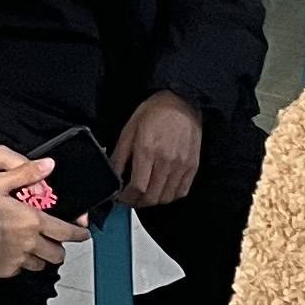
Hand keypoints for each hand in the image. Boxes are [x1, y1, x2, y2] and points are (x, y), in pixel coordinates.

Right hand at [0, 155, 86, 278]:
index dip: (78, 234)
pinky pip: (20, 270)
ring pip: (40, 265)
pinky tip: (14, 255)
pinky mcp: (4, 269)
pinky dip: (21, 264)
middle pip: (56, 254)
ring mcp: (17, 258)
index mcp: (33, 221)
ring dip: (41, 258)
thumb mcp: (0, 181)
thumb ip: (26, 173)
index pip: (66, 232)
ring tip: (35, 251)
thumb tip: (48, 165)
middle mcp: (30, 243)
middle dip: (59, 249)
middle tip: (57, 244)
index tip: (83, 234)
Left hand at [112, 91, 203, 209]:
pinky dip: (169, 196)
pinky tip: (161, 189)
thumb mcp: (128, 130)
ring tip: (145, 194)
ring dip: (153, 201)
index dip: (126, 198)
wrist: (182, 102)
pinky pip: (181, 192)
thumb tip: (112, 176)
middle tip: (131, 197)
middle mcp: (166, 161)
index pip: (137, 188)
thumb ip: (119, 156)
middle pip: (151, 198)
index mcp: (147, 151)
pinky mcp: (193, 166)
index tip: (120, 197)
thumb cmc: (154, 113)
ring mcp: (181, 165)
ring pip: (166, 198)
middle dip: (137, 202)